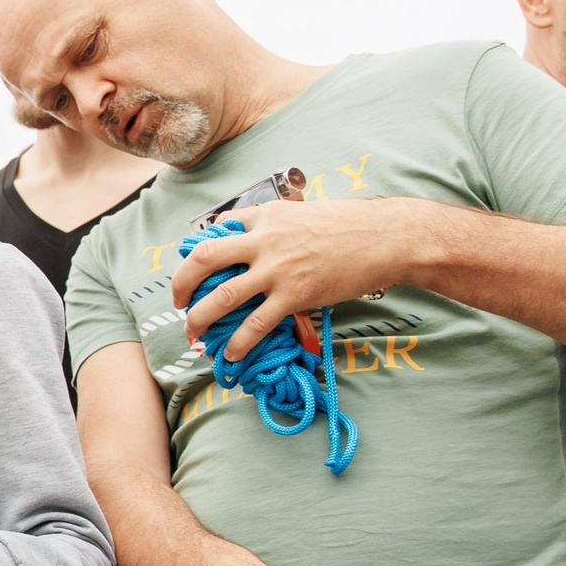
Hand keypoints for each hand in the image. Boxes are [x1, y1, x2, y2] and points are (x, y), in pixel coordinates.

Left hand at [171, 197, 423, 362]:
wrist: (387, 237)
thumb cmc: (352, 224)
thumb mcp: (305, 212)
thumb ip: (276, 225)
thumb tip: (257, 239)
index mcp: (265, 216)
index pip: (218, 228)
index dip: (201, 249)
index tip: (195, 267)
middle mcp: (264, 240)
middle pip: (203, 260)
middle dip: (182, 283)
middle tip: (178, 300)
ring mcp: (277, 269)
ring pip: (222, 296)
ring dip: (200, 318)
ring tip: (193, 332)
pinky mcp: (295, 295)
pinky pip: (255, 324)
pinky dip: (237, 342)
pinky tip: (230, 352)